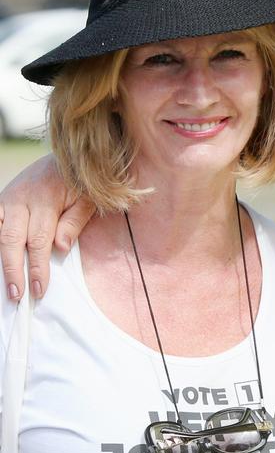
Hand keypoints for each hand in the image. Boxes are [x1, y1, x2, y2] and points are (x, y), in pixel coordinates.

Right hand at [0, 154, 93, 301]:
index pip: (38, 241)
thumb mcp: (88, 201)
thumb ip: (74, 223)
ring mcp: (7, 199)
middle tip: (17, 295)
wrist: (65, 157)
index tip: (39, 290)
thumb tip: (61, 247)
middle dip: (13, 270)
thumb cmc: (79, 184)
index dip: (37, 267)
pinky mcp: (2, 201)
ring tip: (5, 284)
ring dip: (0, 259)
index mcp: (44, 200)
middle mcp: (20, 200)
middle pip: (11, 240)